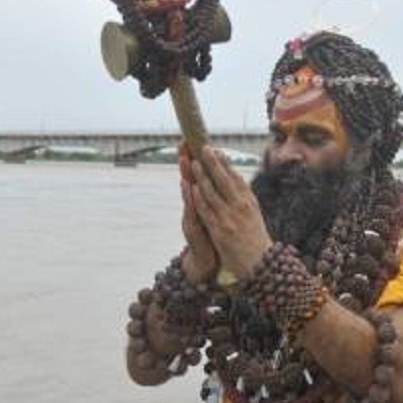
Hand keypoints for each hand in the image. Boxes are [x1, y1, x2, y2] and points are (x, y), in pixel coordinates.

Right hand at [178, 143, 217, 283]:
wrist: (208, 262)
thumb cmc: (214, 235)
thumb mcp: (216, 212)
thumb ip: (214, 195)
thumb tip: (219, 176)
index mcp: (202, 201)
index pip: (196, 175)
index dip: (193, 158)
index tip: (190, 140)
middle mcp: (194, 207)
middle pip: (189, 179)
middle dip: (187, 160)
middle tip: (184, 142)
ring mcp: (192, 217)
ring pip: (189, 193)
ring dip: (186, 174)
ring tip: (185, 158)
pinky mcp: (194, 229)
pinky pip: (192, 210)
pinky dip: (190, 198)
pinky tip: (187, 185)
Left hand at [188, 144, 272, 279]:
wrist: (260, 263)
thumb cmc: (255, 238)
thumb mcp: (253, 214)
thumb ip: (244, 198)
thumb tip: (236, 180)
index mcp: (249, 201)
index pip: (235, 177)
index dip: (225, 163)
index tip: (216, 150)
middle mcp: (241, 206)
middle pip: (224, 179)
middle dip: (213, 162)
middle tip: (203, 147)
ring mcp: (230, 217)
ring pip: (213, 192)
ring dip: (202, 176)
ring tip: (193, 162)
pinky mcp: (220, 230)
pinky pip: (207, 210)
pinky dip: (199, 197)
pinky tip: (191, 187)